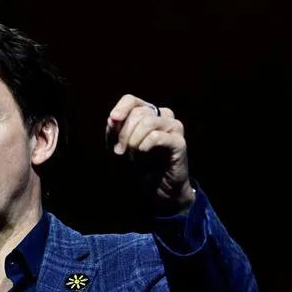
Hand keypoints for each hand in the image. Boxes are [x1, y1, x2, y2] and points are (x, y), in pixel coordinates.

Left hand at [106, 94, 194, 212]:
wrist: (156, 191)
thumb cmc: (138, 168)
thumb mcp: (119, 148)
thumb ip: (114, 132)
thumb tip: (113, 119)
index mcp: (147, 114)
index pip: (131, 100)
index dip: (120, 109)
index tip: (112, 122)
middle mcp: (162, 116)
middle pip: (138, 112)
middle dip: (124, 133)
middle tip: (120, 152)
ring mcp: (173, 128)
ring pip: (148, 121)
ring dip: (133, 140)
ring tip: (132, 156)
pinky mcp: (179, 142)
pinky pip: (157, 136)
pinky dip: (144, 146)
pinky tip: (143, 155)